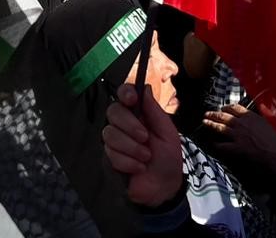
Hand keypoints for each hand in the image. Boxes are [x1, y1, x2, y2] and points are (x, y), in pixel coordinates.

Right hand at [103, 83, 182, 207]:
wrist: (164, 187)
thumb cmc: (168, 157)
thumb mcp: (167, 132)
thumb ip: (154, 111)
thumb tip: (145, 87)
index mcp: (137, 113)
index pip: (123, 94)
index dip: (124, 93)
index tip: (131, 99)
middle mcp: (122, 124)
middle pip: (113, 111)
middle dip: (130, 125)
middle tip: (145, 138)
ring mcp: (113, 141)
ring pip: (110, 133)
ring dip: (131, 147)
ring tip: (146, 157)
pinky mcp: (108, 159)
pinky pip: (110, 154)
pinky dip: (128, 162)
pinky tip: (139, 168)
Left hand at [203, 102, 275, 172]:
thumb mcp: (272, 121)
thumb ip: (265, 111)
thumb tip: (263, 104)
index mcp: (251, 116)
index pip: (235, 107)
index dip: (227, 107)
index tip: (223, 108)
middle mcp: (242, 123)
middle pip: (224, 116)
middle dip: (214, 114)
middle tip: (207, 113)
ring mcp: (238, 135)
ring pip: (220, 128)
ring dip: (211, 124)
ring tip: (205, 122)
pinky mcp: (237, 148)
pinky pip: (223, 146)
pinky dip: (217, 144)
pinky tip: (213, 144)